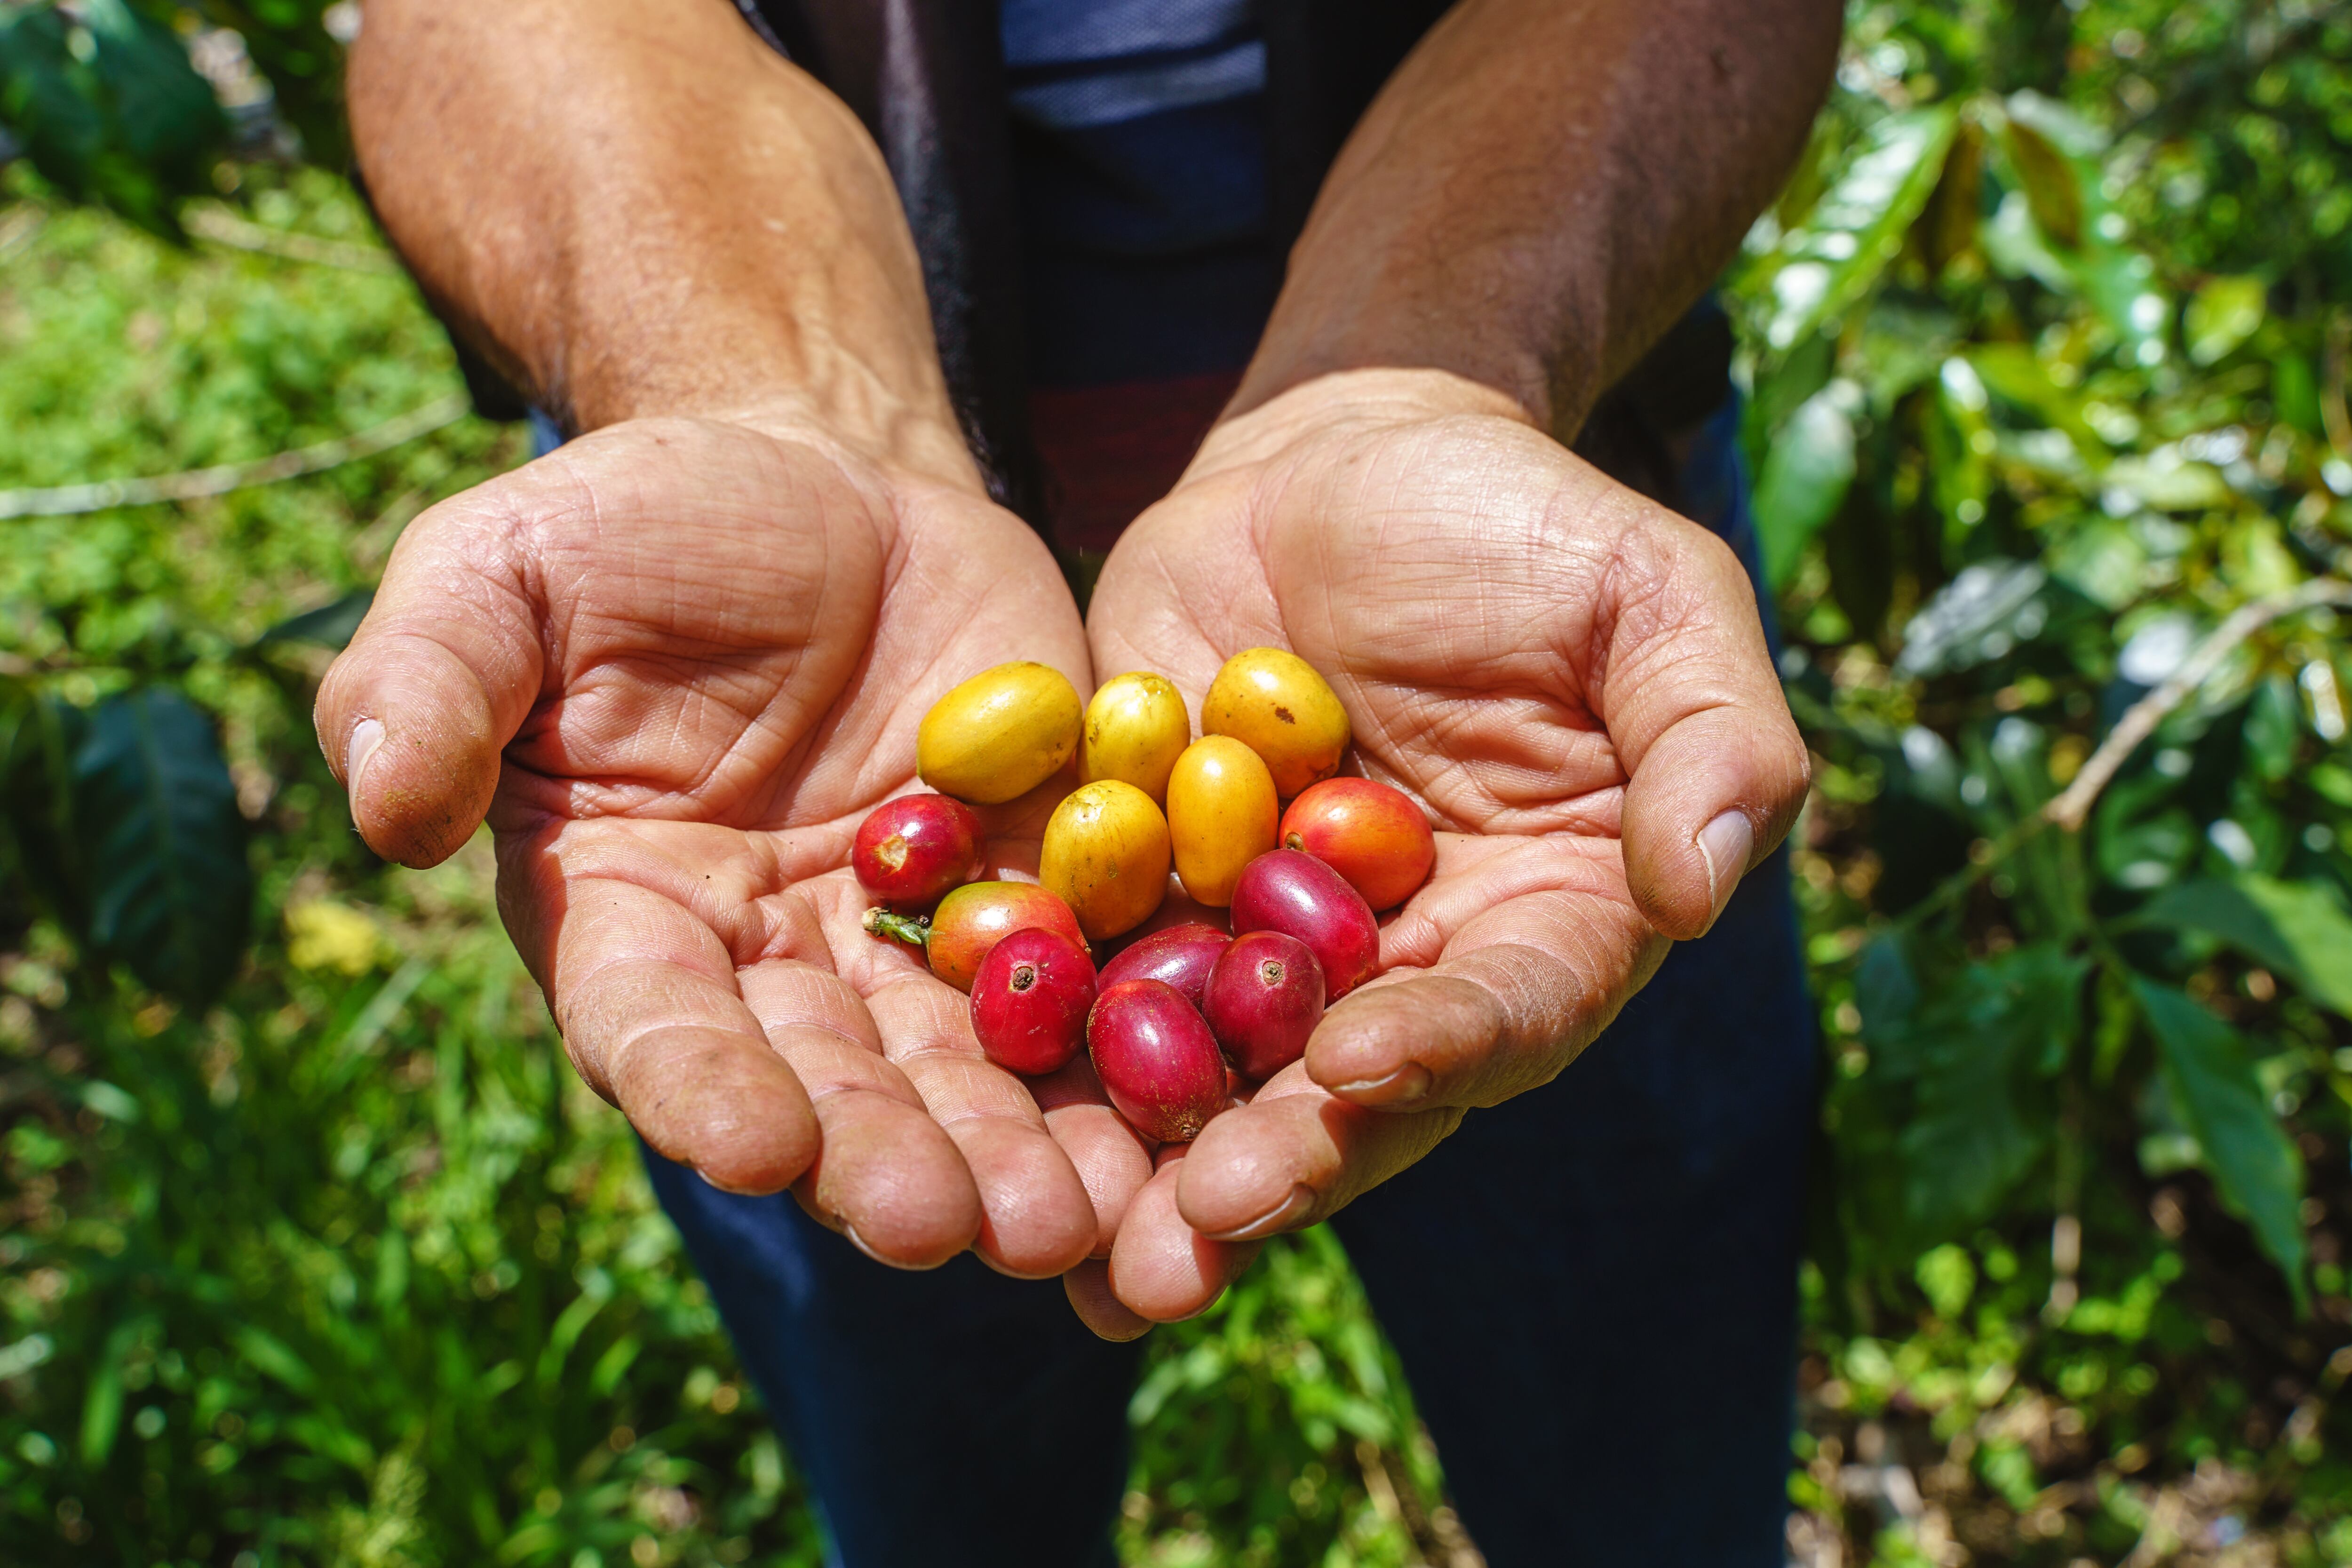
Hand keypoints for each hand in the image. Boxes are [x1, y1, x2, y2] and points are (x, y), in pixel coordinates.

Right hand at [316, 414, 1149, 1279]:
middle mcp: (769, 962)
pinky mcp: (1032, 888)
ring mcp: (909, 936)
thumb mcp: (502, 569)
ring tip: (1074, 1223)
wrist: (824, 474)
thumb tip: (381, 813)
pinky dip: (1122, 1059)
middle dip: (882, 1160)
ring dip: (1014, 1155)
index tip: (752, 1150)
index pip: (653, 1023)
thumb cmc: (640, 524)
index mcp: (628, 911)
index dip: (698, 1088)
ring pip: (962, 1072)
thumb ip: (429, 682)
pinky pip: (1082, 985)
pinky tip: (1172, 1135)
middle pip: (826, 1086)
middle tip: (945, 1227)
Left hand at [1075, 368, 1808, 1327]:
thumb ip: (1709, 733)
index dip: (1445, 1046)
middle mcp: (1410, 967)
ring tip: (1094, 1254)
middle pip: (1354, 1088)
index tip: (1362, 1067)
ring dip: (1159, 1166)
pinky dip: (1054, 1057)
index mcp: (1547, 919)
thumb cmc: (1517, 524)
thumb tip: (1703, 886)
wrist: (1337, 466)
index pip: (1509, 1008)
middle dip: (1282, 1159)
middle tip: (1202, 1221)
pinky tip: (989, 1127)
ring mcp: (1270, 947)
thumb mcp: (1650, 594)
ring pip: (1222, 1077)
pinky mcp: (1154, 903)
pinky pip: (1104, 987)